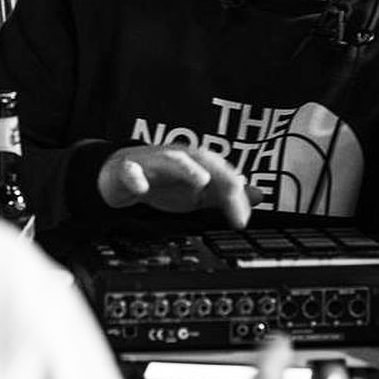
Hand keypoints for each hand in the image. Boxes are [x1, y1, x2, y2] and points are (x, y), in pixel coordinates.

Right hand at [97, 144, 260, 227]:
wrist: (120, 176)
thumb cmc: (161, 181)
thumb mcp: (197, 192)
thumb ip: (225, 194)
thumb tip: (258, 196)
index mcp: (195, 164)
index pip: (221, 173)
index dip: (235, 194)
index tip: (243, 219)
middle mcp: (177, 159)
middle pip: (202, 161)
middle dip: (220, 174)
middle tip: (234, 190)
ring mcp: (151, 162)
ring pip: (170, 160)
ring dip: (187, 168)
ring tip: (201, 180)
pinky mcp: (127, 170)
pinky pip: (129, 171)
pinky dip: (135, 176)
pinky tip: (140, 186)